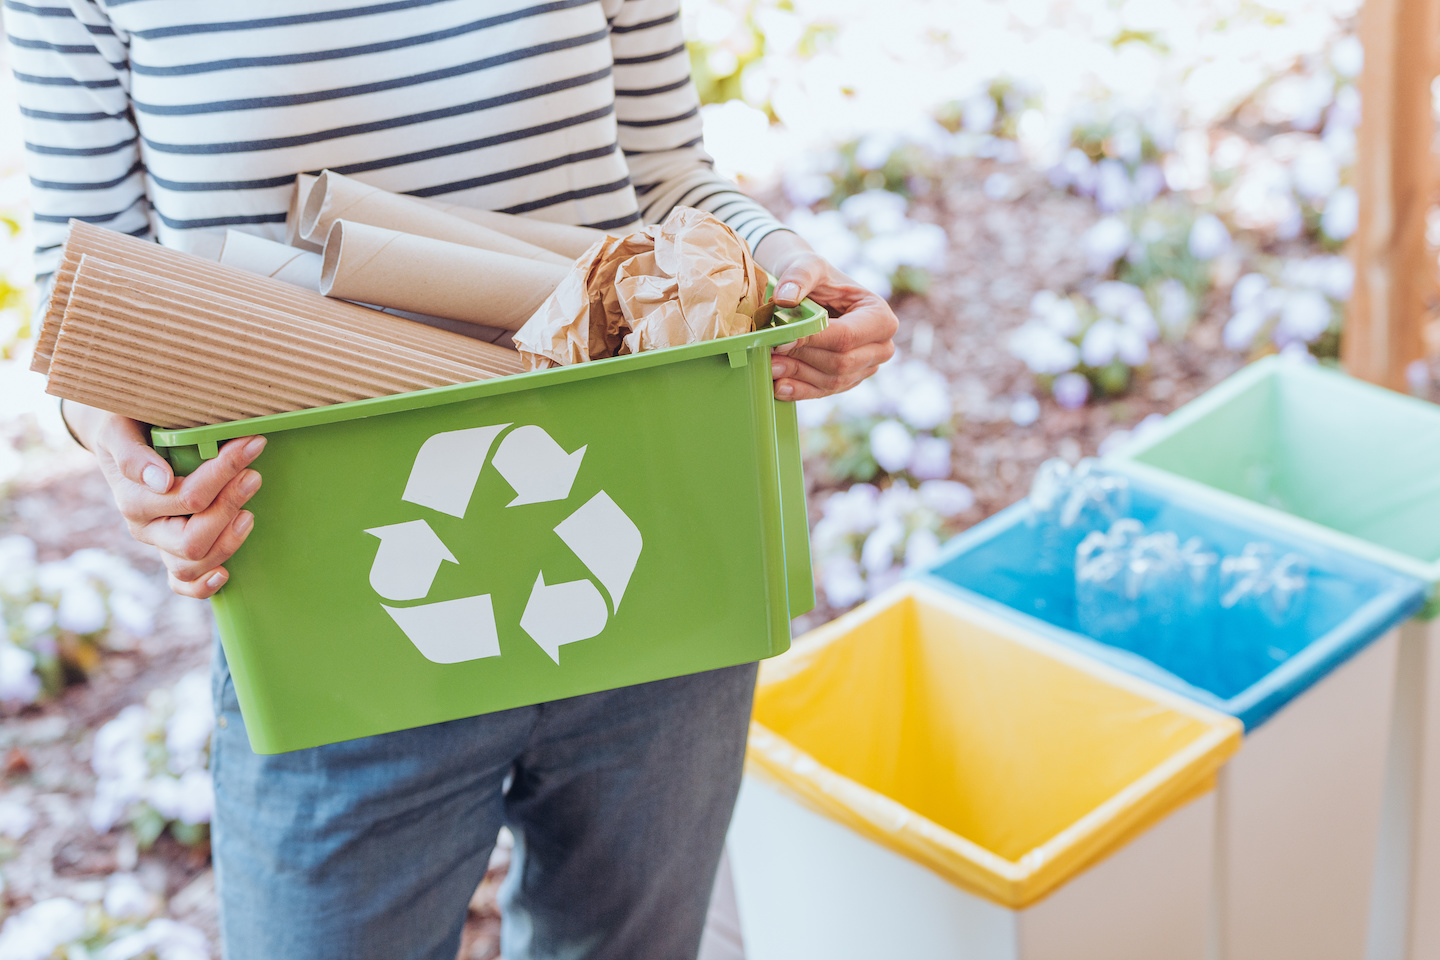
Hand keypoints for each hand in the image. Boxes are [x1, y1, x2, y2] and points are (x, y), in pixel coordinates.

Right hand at [69, 404, 264, 598]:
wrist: (122, 435)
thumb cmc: (127, 426)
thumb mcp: (119, 428)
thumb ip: (132, 453)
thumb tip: (160, 481)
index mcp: (133, 499)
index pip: (187, 497)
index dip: (224, 472)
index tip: (252, 445)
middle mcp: (145, 528)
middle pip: (192, 540)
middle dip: (229, 507)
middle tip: (253, 476)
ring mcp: (159, 545)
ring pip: (192, 565)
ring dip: (228, 542)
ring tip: (249, 513)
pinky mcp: (172, 553)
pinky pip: (182, 584)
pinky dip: (202, 586)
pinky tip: (225, 575)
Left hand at [754, 232, 897, 400]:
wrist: (811, 292)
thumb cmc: (815, 277)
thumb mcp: (808, 265)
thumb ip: (799, 276)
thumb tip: (785, 298)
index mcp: (880, 317)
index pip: (847, 337)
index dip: (813, 340)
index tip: (781, 339)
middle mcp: (881, 347)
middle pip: (841, 363)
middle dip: (803, 359)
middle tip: (769, 352)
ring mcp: (866, 368)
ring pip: (832, 381)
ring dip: (798, 376)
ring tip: (769, 366)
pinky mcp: (847, 381)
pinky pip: (824, 392)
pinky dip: (800, 390)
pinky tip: (779, 387)